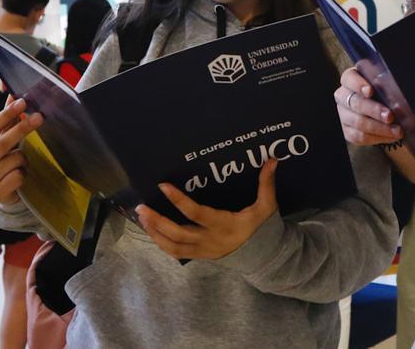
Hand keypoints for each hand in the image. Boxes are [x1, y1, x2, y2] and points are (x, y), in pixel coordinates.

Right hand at [0, 96, 42, 203]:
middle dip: (22, 128)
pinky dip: (24, 173)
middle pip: (3, 141)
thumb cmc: (3, 160)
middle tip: (39, 116)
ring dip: (24, 158)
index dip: (6, 114)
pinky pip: (19, 175)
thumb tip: (13, 94)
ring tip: (21, 163)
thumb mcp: (2, 140)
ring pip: (16, 159)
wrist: (2, 191)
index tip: (22, 101)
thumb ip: (7, 120)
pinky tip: (19, 177)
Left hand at [136, 158, 279, 259]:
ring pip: (172, 245)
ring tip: (142, 217)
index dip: (179, 200)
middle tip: (142, 207)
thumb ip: (266, 183)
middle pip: (178, 233)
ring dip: (155, 232)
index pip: (196, 213)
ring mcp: (203, 250)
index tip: (163, 186)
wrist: (263, 256)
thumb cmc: (262, 227)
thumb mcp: (266, 206)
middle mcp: (210, 239)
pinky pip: (176, 252)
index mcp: (224, 225)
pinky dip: (161, 242)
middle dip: (158, 220)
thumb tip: (272, 159)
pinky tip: (152, 231)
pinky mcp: (200, 256)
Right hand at [336, 66, 400, 145]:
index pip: (349, 79)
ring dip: (379, 128)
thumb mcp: (385, 82)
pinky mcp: (347, 131)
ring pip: (358, 122)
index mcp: (350, 79)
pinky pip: (360, 137)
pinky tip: (392, 136)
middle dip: (374, 110)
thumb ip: (388, 84)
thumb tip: (397, 92)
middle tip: (390, 116)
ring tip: (397, 130)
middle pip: (355, 103)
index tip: (371, 91)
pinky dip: (378, 137)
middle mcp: (342, 96)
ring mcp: (343, 114)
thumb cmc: (384, 90)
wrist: (380, 107)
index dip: (358, 85)